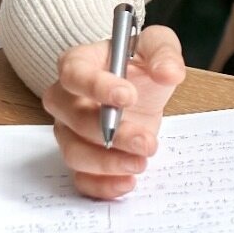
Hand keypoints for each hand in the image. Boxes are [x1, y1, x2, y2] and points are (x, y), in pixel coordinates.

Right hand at [40, 25, 186, 198]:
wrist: (140, 90)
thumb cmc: (139, 64)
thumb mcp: (157, 46)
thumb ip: (164, 53)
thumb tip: (168, 72)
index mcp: (78, 63)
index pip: (73, 73)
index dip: (96, 86)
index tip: (128, 96)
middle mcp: (65, 99)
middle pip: (73, 118)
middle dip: (111, 133)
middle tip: (146, 140)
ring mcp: (68, 132)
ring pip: (74, 153)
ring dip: (108, 163)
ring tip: (141, 162)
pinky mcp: (81, 158)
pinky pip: (80, 178)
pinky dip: (102, 186)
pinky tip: (127, 182)